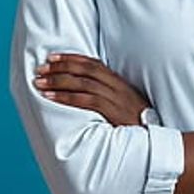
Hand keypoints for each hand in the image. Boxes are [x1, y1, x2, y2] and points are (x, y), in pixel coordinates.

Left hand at [33, 53, 150, 125]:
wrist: (154, 136)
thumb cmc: (137, 121)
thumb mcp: (126, 101)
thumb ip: (110, 93)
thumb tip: (88, 90)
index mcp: (119, 82)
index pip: (93, 64)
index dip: (72, 58)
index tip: (53, 57)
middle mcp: (116, 86)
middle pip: (85, 70)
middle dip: (61, 67)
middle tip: (41, 68)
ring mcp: (114, 98)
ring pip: (82, 84)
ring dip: (58, 81)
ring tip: (40, 82)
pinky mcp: (111, 111)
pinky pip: (85, 101)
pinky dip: (66, 97)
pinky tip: (51, 97)